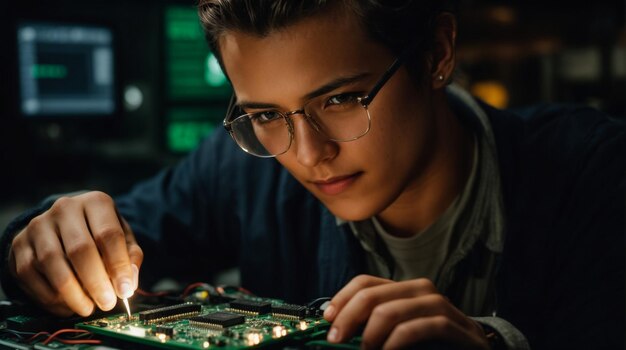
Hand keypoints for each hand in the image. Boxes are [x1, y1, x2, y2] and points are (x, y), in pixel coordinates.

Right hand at [8, 191, 142, 316]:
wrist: (61, 227)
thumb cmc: (99, 234)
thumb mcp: (123, 238)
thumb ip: (130, 258)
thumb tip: (128, 284)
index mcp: (96, 203)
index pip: (109, 235)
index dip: (118, 266)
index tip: (124, 291)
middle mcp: (65, 208)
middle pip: (80, 249)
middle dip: (95, 282)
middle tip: (106, 303)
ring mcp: (38, 225)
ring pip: (52, 262)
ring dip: (72, 293)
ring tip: (88, 308)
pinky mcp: (20, 244)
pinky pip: (31, 274)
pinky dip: (50, 296)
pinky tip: (67, 305)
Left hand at [324, 275, 489, 349]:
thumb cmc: (433, 347)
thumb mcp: (397, 335)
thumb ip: (374, 328)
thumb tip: (338, 329)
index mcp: (404, 291)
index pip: (365, 282)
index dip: (342, 299)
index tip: (327, 320)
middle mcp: (422, 292)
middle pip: (374, 294)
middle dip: (349, 318)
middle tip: (336, 340)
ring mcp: (442, 308)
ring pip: (394, 310)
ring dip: (371, 335)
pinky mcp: (458, 328)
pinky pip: (421, 327)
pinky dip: (397, 342)